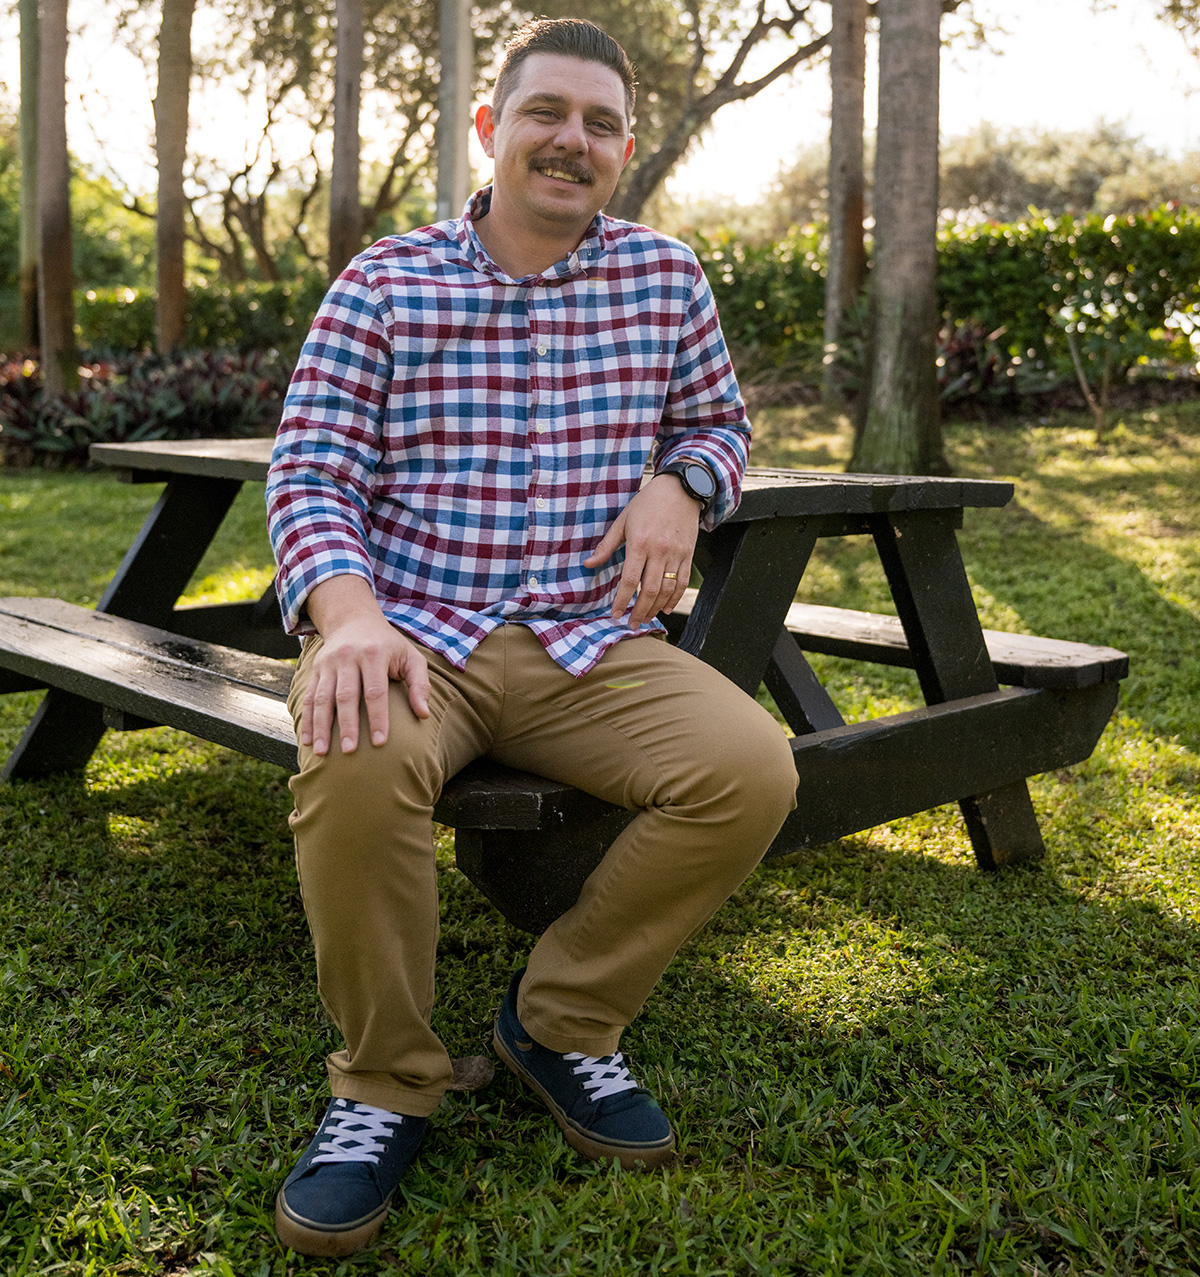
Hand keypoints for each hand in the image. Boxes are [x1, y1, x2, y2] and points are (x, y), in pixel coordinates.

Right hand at [302, 576, 429, 754]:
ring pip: (323, 698)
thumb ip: (420, 684)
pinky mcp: (315, 669)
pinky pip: (309, 696)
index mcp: (374, 654)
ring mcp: (328, 663)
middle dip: (347, 725)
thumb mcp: (410, 656)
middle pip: (346, 696)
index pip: (375, 691)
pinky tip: (309, 740)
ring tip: (323, 752)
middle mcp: (348, 657)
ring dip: (321, 726)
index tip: (380, 742)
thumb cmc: (388, 645)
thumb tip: (423, 714)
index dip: (377, 717)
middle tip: (350, 751)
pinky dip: (307, 719)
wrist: (354, 619)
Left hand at [584, 473, 701, 628]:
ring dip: (656, 608)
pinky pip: (682, 582)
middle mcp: (660, 551)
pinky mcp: (688, 555)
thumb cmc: (648, 502)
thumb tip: (589, 564)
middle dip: (639, 611)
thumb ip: (607, 545)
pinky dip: (675, 599)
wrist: (681, 489)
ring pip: (667, 590)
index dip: (622, 601)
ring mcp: (676, 554)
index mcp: (640, 543)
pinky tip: (666, 608)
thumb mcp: (623, 520)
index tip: (615, 614)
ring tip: (646, 618)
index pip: (630, 580)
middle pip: (650, 590)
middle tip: (631, 624)